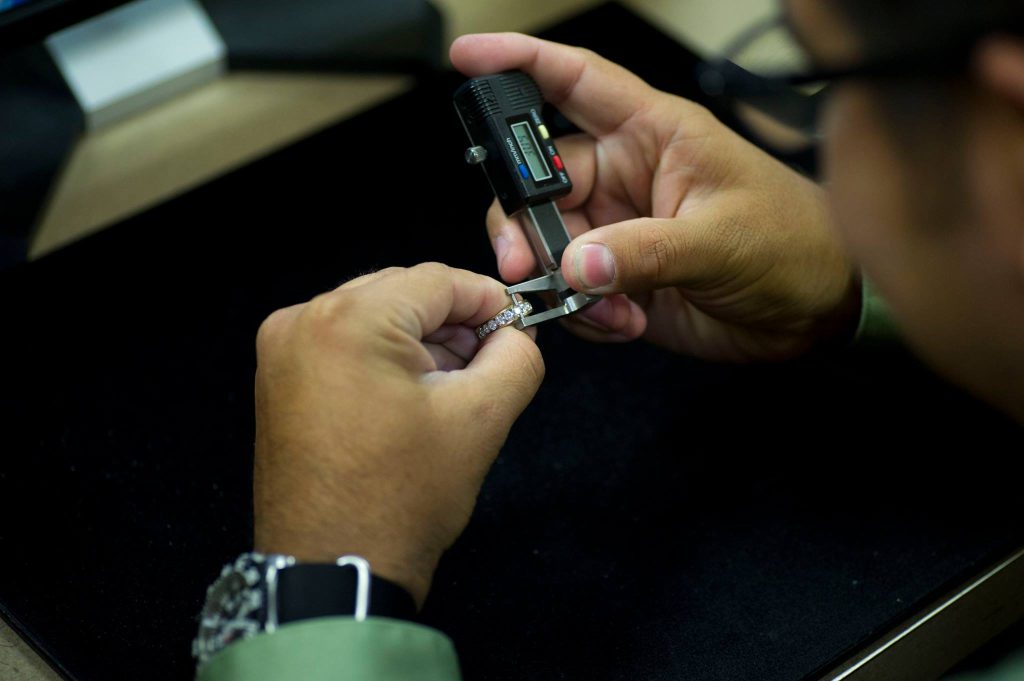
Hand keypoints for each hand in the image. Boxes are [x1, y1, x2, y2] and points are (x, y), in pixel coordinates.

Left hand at [253, 263, 543, 606]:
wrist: (333, 569)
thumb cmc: (400, 500)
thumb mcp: (480, 420)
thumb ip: (516, 358)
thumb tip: (516, 334)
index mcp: (348, 320)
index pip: (437, 280)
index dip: (487, 301)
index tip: (516, 328)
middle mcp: (302, 321)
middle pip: (401, 292)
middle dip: (452, 324)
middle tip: (487, 364)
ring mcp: (282, 349)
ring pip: (374, 316)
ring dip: (418, 342)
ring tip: (449, 389)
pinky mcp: (278, 378)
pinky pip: (344, 342)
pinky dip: (382, 357)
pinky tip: (409, 398)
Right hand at [450, 33, 860, 360]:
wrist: (817, 312)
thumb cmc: (795, 244)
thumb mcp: (721, 239)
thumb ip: (645, 251)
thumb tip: (578, 263)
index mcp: (654, 134)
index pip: (577, 80)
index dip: (520, 61)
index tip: (466, 56)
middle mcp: (626, 176)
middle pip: (538, 181)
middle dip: (521, 223)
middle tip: (525, 262)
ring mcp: (618, 228)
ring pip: (547, 243)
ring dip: (558, 279)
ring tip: (605, 303)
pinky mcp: (619, 276)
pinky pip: (569, 288)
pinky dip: (581, 311)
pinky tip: (623, 319)